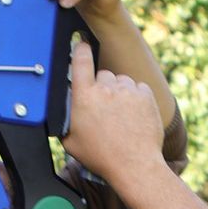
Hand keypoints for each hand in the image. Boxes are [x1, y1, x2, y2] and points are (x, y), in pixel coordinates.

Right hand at [62, 42, 163, 182]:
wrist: (134, 165)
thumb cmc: (102, 156)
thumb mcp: (70, 141)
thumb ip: (64, 120)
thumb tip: (61, 111)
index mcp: (84, 96)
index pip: (80, 60)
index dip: (80, 49)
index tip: (81, 43)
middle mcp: (106, 89)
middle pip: (103, 75)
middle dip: (102, 87)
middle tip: (104, 109)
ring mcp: (128, 91)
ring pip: (122, 82)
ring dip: (120, 93)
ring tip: (120, 116)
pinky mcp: (146, 96)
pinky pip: (138, 88)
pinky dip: (136, 97)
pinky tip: (133, 115)